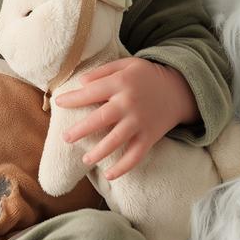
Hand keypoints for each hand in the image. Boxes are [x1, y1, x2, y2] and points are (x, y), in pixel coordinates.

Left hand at [53, 57, 199, 179]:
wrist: (180, 89)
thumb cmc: (146, 75)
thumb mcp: (126, 64)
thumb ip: (102, 72)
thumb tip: (81, 82)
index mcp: (121, 83)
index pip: (91, 91)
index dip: (73, 98)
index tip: (59, 103)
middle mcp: (129, 103)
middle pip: (100, 118)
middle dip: (80, 130)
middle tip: (65, 138)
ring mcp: (140, 121)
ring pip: (116, 140)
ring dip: (99, 152)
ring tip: (84, 160)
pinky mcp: (150, 136)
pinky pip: (136, 155)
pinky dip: (123, 167)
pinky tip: (109, 175)